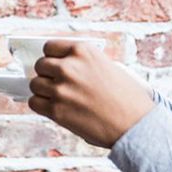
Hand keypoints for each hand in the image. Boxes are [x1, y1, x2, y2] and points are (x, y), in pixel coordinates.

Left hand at [26, 40, 154, 147]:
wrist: (136, 124)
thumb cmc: (128, 98)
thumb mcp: (108, 67)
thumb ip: (84, 64)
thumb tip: (62, 66)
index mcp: (83, 51)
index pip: (50, 47)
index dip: (52, 58)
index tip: (55, 65)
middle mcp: (69, 67)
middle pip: (41, 65)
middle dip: (47, 75)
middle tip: (59, 85)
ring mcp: (60, 89)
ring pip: (35, 85)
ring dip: (44, 91)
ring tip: (60, 99)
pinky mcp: (56, 111)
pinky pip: (34, 103)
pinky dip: (41, 106)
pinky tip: (55, 109)